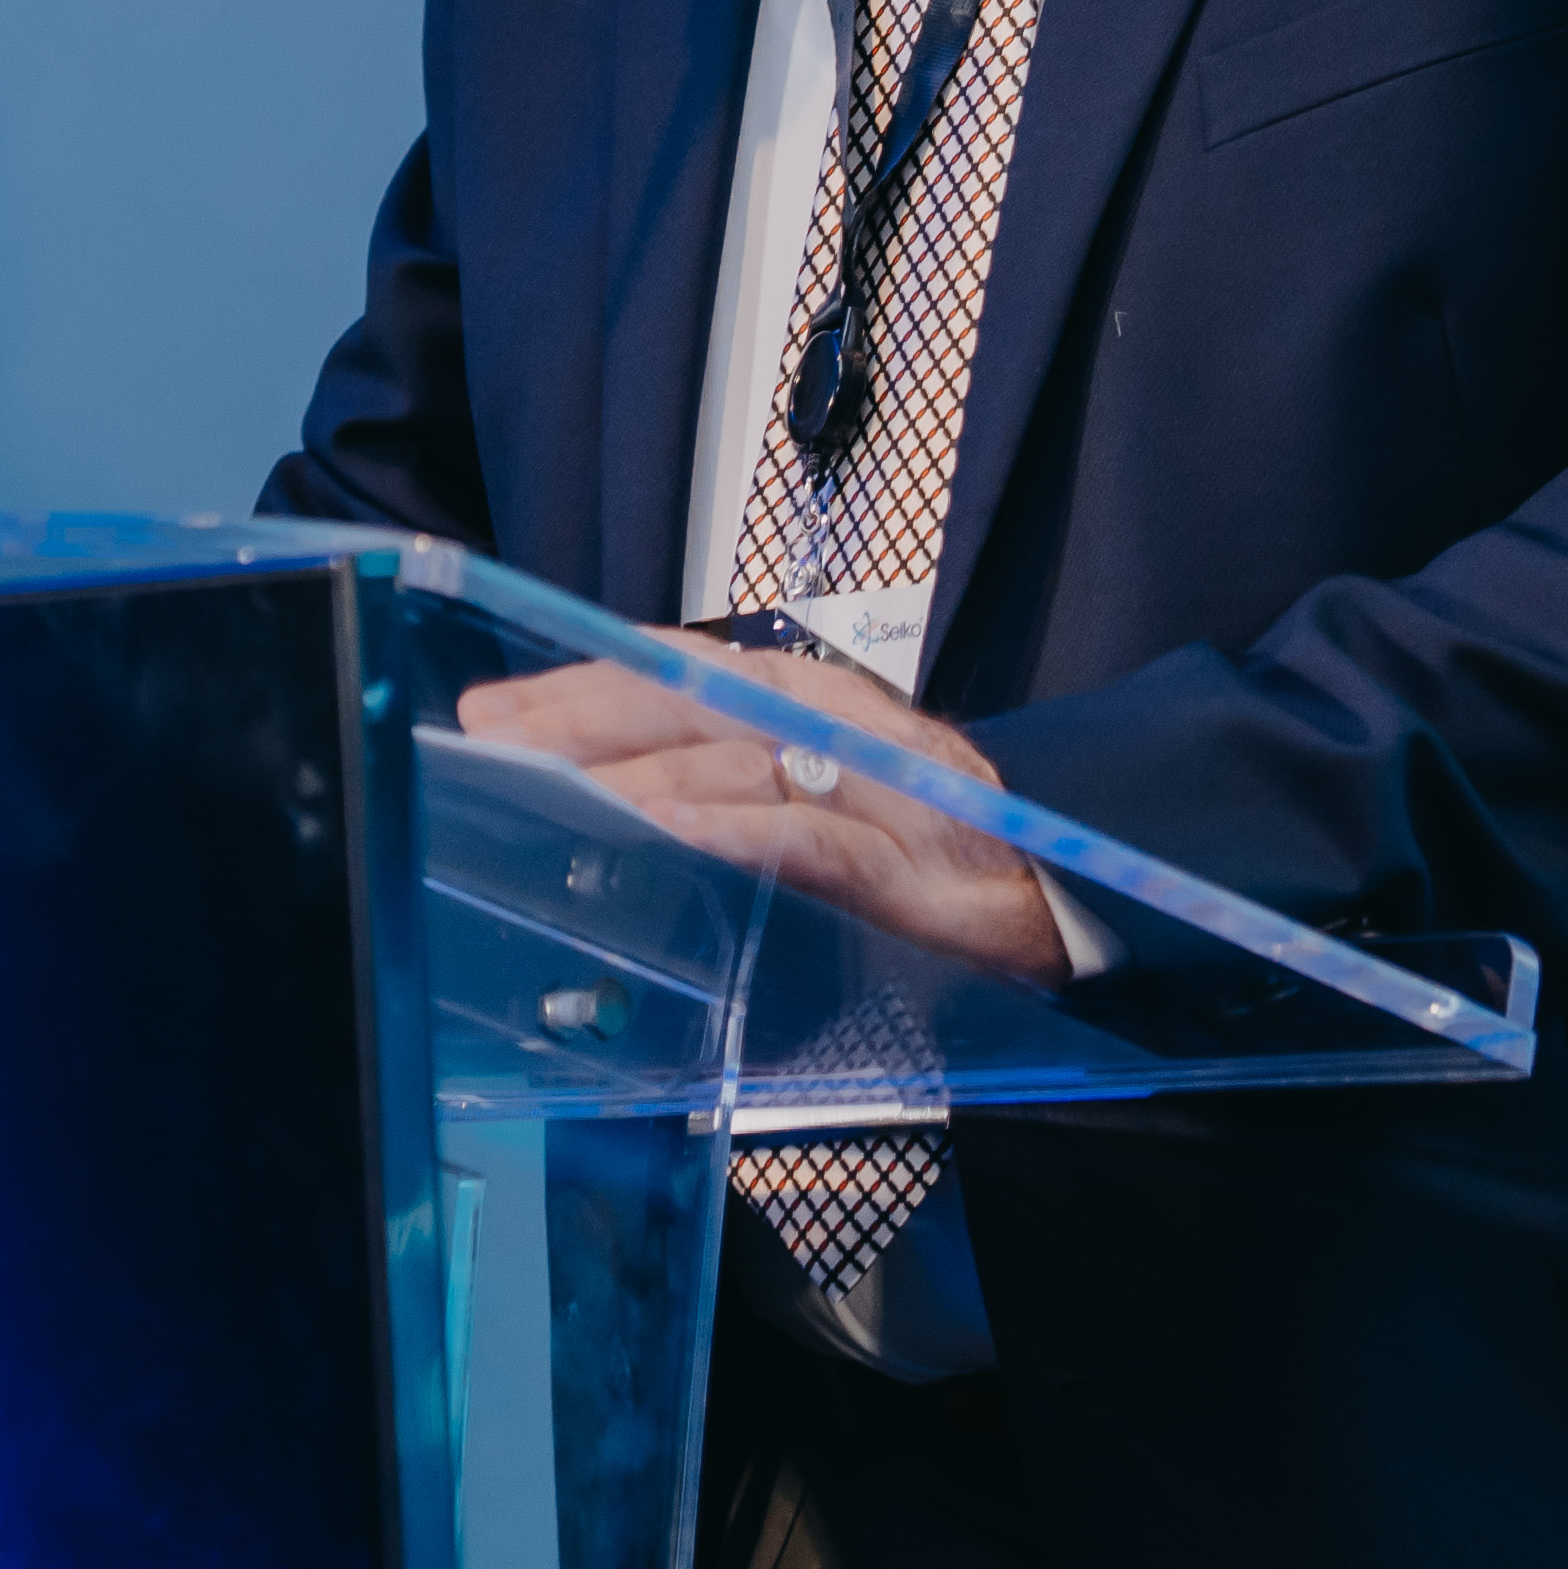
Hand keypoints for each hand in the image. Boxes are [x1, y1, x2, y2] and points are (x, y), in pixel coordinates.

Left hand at [453, 635, 1073, 987]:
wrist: (1076, 893)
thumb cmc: (938, 851)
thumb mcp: (824, 804)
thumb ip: (736, 787)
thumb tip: (612, 798)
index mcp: (806, 708)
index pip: (674, 674)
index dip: (579, 686)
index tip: (492, 713)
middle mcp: (836, 728)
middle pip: (691, 701)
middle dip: (580, 719)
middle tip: (491, 744)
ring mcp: (877, 793)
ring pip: (741, 758)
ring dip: (639, 771)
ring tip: (554, 787)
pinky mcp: (914, 871)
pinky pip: (815, 839)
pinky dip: (741, 830)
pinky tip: (674, 833)